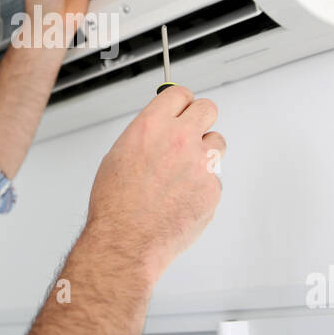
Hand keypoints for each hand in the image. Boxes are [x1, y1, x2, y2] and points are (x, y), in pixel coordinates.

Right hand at [83, 86, 225, 284]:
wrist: (126, 241)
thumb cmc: (116, 205)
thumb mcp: (118, 155)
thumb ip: (146, 136)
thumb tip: (160, 129)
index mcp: (152, 126)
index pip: (180, 94)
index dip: (181, 102)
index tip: (183, 107)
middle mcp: (179, 139)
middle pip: (208, 109)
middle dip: (200, 118)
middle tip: (193, 132)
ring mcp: (200, 163)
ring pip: (217, 142)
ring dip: (205, 153)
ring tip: (183, 174)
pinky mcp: (213, 187)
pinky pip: (214, 177)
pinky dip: (202, 186)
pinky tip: (182, 198)